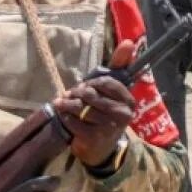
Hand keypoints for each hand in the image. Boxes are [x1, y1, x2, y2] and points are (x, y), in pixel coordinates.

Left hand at [55, 41, 136, 166]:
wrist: (102, 150)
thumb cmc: (106, 113)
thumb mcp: (113, 91)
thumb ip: (120, 66)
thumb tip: (129, 41)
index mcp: (129, 101)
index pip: (106, 82)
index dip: (90, 82)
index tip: (83, 86)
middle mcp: (122, 114)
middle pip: (91, 94)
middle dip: (76, 93)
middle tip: (70, 95)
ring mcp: (109, 127)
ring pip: (81, 108)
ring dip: (67, 105)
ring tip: (61, 103)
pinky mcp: (94, 139)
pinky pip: (74, 122)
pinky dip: (66, 118)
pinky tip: (65, 117)